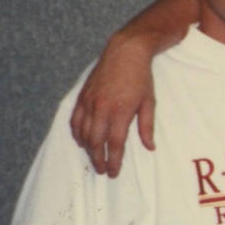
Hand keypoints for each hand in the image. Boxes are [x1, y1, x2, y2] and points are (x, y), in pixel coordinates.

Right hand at [69, 34, 157, 176]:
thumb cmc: (141, 77)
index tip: (114, 172)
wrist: (125, 52)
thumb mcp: (149, 102)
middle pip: (96, 142)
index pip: (115, 143)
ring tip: (94, 159)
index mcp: (120, 111)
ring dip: (87, 149)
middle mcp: (101, 108)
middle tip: (103, 170)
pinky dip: (76, 133)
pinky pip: (75, 119)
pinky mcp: (83, 96)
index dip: (114, 161)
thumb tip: (149, 147)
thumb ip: (147, 127)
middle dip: (98, 159)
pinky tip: (81, 141)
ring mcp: (89, 101)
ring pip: (83, 132)